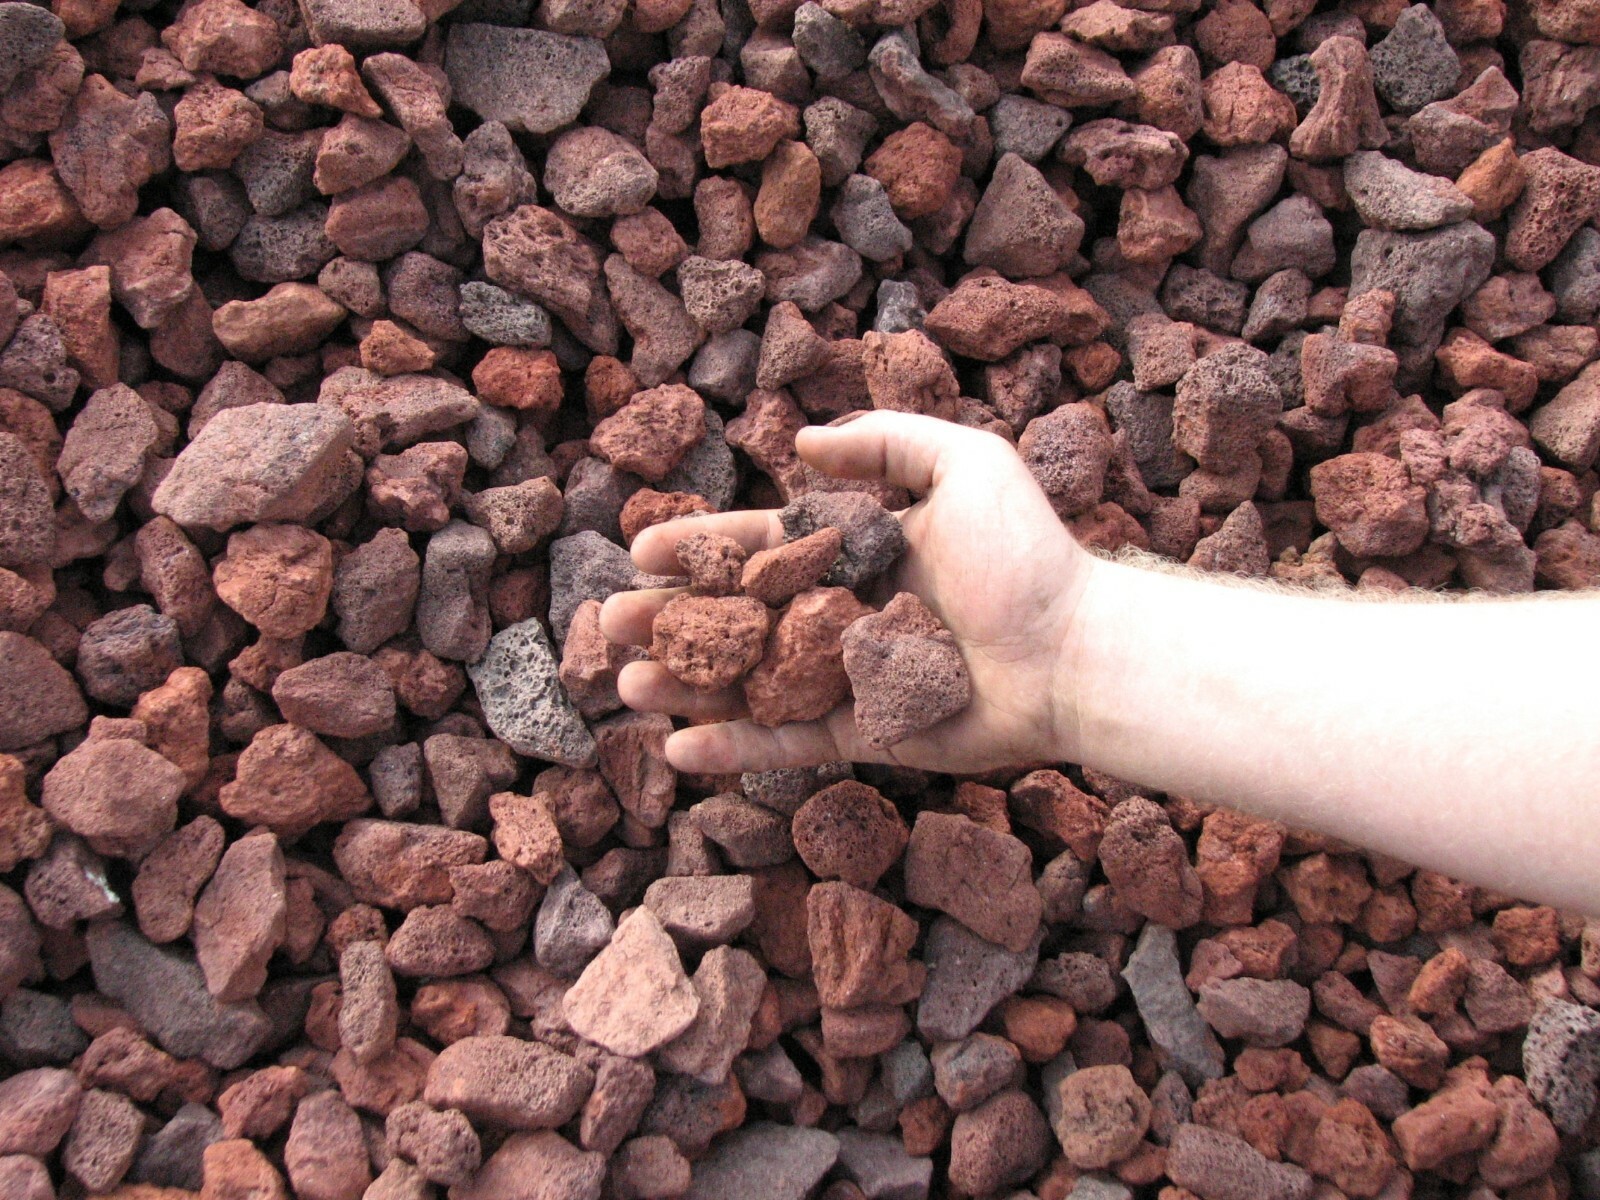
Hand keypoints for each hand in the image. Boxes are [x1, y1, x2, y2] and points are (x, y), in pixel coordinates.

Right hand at [598, 411, 1096, 774]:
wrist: (1074, 651)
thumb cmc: (1025, 555)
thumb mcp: (965, 464)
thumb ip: (885, 442)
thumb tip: (800, 442)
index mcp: (860, 549)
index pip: (761, 546)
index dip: (700, 547)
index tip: (640, 547)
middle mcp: (845, 612)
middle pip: (740, 617)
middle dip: (671, 619)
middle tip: (608, 620)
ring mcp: (851, 677)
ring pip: (750, 684)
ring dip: (685, 684)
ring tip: (624, 682)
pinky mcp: (866, 735)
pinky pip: (789, 744)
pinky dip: (736, 748)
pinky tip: (679, 750)